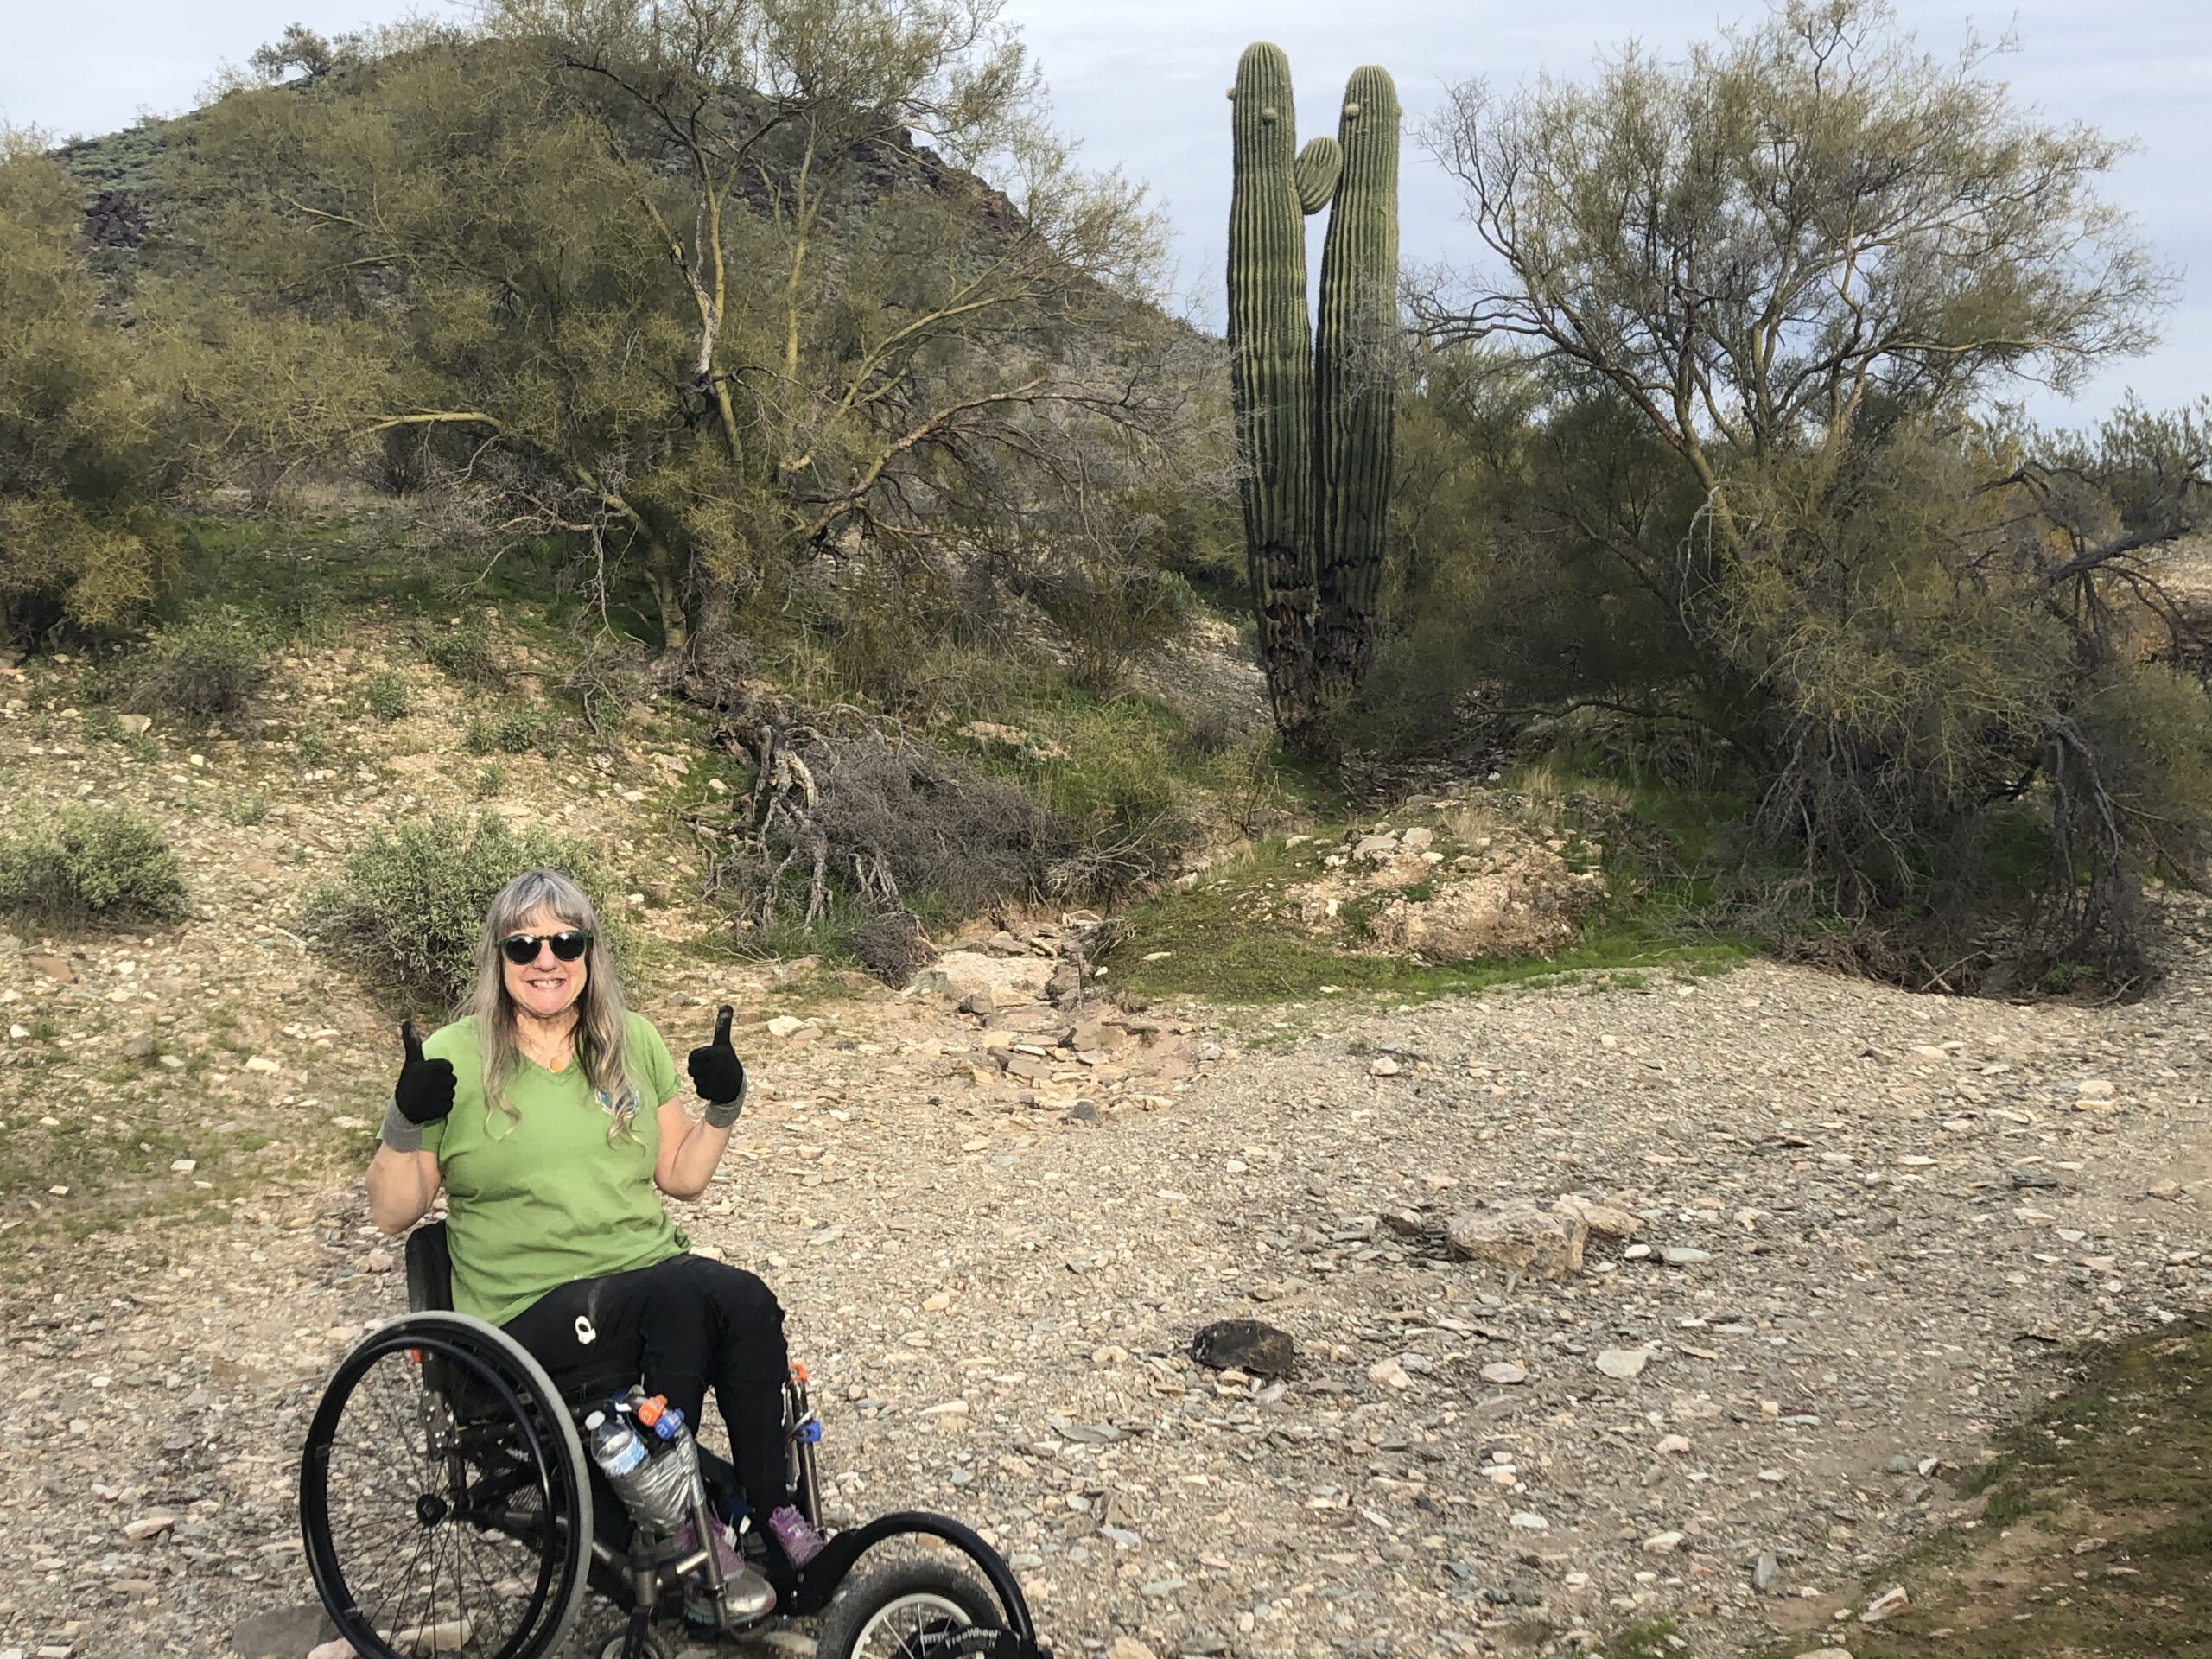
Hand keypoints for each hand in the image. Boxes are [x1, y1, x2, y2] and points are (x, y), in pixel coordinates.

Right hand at [394, 1020, 457, 1125]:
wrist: (401, 1108)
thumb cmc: (409, 1081)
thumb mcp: (412, 1061)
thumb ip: (412, 1042)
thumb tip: (407, 1021)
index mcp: (431, 1068)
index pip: (449, 1067)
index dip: (441, 1070)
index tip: (430, 1074)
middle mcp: (435, 1082)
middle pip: (452, 1079)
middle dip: (443, 1082)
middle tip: (429, 1086)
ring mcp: (438, 1096)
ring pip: (452, 1092)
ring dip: (443, 1094)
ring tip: (429, 1095)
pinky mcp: (441, 1110)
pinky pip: (450, 1105)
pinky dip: (443, 1106)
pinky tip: (431, 1105)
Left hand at [687, 1005, 746, 1123]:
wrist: (737, 1085)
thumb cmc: (726, 1061)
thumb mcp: (724, 1043)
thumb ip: (723, 1026)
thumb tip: (726, 1005)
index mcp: (717, 1052)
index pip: (692, 1056)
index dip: (697, 1059)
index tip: (708, 1060)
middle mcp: (717, 1066)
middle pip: (692, 1070)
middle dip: (699, 1070)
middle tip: (711, 1070)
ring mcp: (716, 1080)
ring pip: (696, 1081)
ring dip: (702, 1080)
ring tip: (714, 1078)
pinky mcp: (714, 1093)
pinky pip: (700, 1091)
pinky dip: (705, 1091)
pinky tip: (715, 1088)